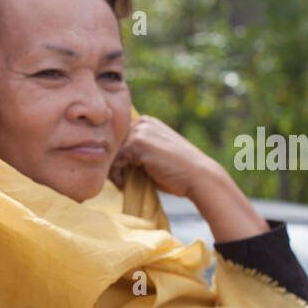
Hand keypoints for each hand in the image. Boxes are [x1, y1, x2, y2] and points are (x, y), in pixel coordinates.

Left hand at [108, 115, 226, 198]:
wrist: (198, 176)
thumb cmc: (176, 171)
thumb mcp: (154, 155)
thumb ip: (135, 153)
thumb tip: (109, 160)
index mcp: (147, 122)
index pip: (119, 139)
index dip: (116, 158)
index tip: (121, 174)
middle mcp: (143, 122)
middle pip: (112, 144)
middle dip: (113, 163)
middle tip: (120, 180)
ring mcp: (140, 131)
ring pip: (112, 153)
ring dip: (113, 171)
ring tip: (123, 183)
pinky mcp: (137, 144)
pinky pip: (115, 162)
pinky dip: (116, 176)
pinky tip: (125, 185)